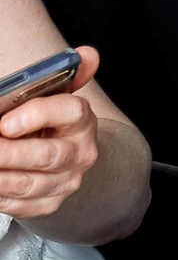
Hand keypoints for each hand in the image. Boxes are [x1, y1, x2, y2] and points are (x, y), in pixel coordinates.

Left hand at [0, 49, 101, 221]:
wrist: (67, 157)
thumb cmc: (52, 124)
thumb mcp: (57, 97)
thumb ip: (68, 75)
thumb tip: (88, 54)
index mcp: (81, 120)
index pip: (70, 112)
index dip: (37, 115)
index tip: (5, 122)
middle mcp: (80, 152)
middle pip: (47, 155)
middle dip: (8, 154)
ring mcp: (66, 181)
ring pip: (28, 184)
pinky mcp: (50, 203)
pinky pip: (20, 205)